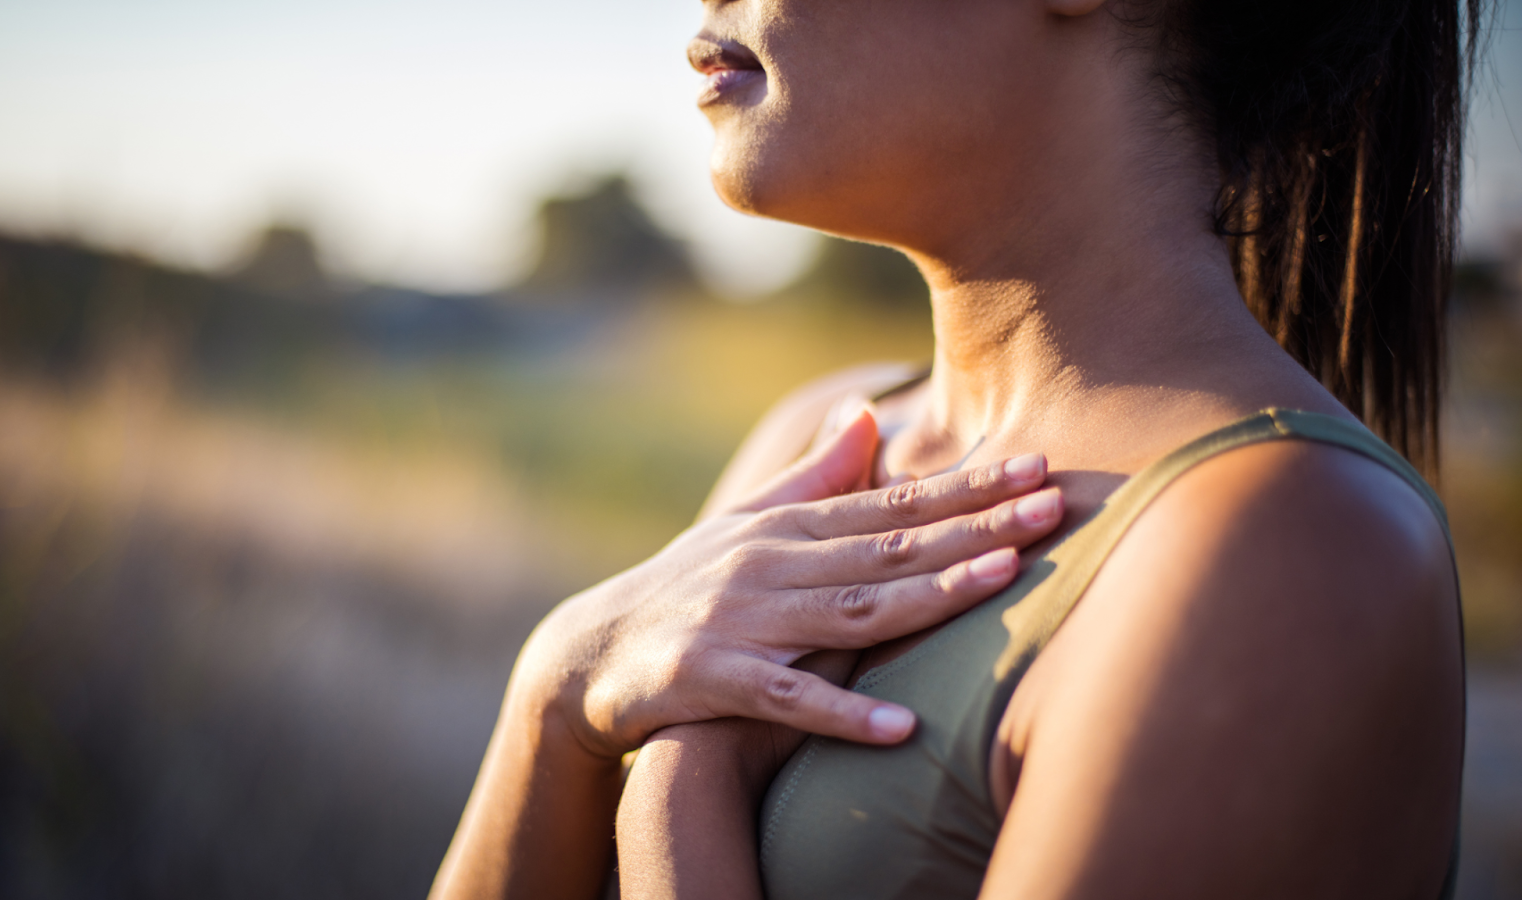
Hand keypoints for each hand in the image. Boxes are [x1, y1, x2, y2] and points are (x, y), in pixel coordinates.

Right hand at [515, 407, 1062, 759]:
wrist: (590, 652)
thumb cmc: (686, 585)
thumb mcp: (747, 524)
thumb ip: (814, 476)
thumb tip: (866, 414)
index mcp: (789, 528)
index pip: (893, 504)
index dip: (968, 488)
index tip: (1038, 467)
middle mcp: (771, 564)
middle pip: (888, 547)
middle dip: (975, 527)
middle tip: (1053, 508)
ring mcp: (742, 620)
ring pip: (850, 610)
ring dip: (928, 596)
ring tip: (1002, 582)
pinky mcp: (710, 679)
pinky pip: (786, 699)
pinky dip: (841, 713)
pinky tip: (901, 727)